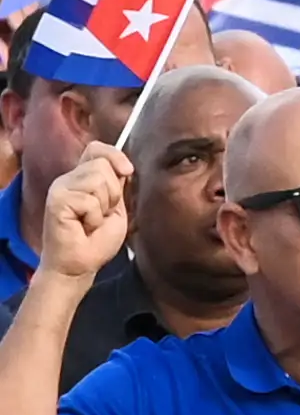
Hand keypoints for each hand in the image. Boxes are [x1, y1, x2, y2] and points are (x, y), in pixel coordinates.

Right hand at [38, 144, 130, 282]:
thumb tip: (124, 165)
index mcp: (83, 178)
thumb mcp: (116, 208)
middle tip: (103, 214)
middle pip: (103, 165)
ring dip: (104, 206)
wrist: (80, 265)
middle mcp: (69, 179)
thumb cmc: (96, 240)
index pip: (97, 149)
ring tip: (92, 221)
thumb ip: (116, 185)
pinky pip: (89, 200)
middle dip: (113, 193)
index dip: (115, 155)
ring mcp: (61, 188)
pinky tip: (84, 227)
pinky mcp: (57, 200)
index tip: (128, 171)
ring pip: (98, 180)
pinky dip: (95, 218)